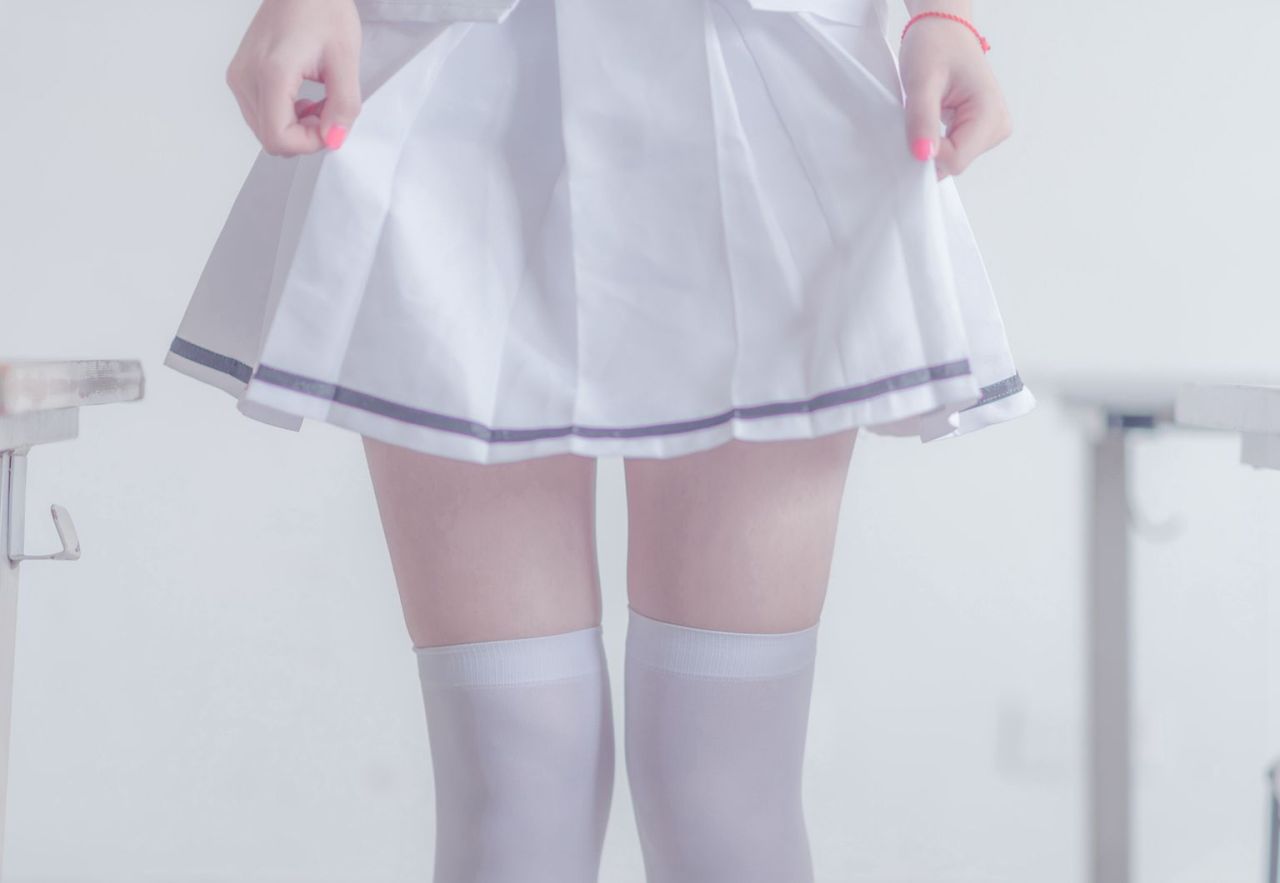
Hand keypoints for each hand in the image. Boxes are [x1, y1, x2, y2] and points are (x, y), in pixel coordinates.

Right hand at [226, 0, 362, 156]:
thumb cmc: (323, 9)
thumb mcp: (346, 59)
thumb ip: (344, 106)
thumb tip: (334, 139)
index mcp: (271, 73)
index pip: (280, 138)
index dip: (310, 143)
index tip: (331, 124)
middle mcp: (246, 77)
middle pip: (270, 139)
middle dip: (305, 136)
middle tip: (328, 111)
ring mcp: (239, 77)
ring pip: (265, 130)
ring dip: (296, 127)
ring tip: (318, 102)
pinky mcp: (239, 75)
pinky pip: (260, 114)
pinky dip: (284, 117)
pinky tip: (302, 98)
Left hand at [899, 14, 1010, 180]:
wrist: (942, 29)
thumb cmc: (936, 45)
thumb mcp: (922, 81)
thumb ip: (923, 120)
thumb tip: (923, 156)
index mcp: (991, 115)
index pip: (955, 160)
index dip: (928, 151)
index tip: (913, 129)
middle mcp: (997, 127)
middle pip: (954, 163)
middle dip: (929, 148)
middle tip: (918, 116)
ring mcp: (990, 130)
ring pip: (951, 160)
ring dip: (931, 143)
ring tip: (928, 111)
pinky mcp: (979, 131)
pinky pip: (951, 151)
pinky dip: (935, 141)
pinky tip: (932, 118)